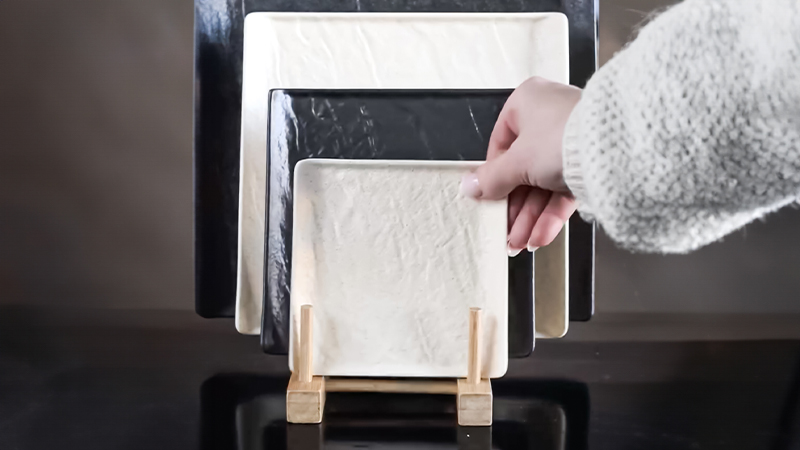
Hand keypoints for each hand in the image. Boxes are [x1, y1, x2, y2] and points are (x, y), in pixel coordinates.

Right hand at [460, 77, 581, 254]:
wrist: (618, 148)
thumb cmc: (563, 137)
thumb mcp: (517, 162)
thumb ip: (491, 178)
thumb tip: (468, 186)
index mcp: (526, 103)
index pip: (501, 145)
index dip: (494, 178)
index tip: (488, 201)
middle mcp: (549, 118)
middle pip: (523, 171)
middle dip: (515, 208)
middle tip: (506, 232)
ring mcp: (572, 141)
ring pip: (544, 185)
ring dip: (530, 217)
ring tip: (520, 244)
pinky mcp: (591, 163)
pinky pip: (564, 190)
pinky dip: (551, 214)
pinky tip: (540, 237)